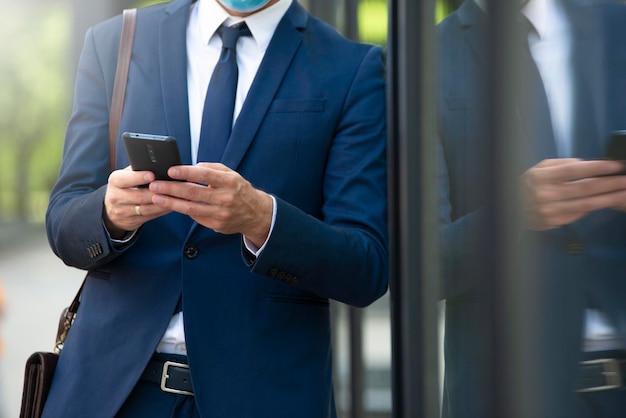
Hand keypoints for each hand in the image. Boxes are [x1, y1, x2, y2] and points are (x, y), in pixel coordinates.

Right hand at [103, 166, 170, 237]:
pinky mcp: (133, 221)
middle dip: (156, 192)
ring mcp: (124, 211)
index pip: (125, 179)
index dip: (139, 177)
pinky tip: (172, 205)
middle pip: (139, 196)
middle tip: (170, 187)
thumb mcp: (125, 176)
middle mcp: (116, 197)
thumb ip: (137, 170)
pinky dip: (162, 210)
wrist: (112, 210)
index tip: (152, 175)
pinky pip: (151, 216)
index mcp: (115, 181)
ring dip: (162, 203)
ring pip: (146, 208)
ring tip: (174, 197)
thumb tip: (157, 163)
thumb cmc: (124, 186)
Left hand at [149, 163, 273, 247]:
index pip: (204, 175)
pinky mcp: (216, 224)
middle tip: (155, 184)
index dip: (186, 172)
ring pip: (191, 207)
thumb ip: (212, 169)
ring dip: (171, 202)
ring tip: (156, 197)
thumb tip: (191, 168)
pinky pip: (195, 216)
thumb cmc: (239, 190)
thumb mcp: (231, 174)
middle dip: (171, 188)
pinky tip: (170, 205)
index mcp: (229, 182)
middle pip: (193, 192)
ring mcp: (221, 213)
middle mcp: (225, 198)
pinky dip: (181, 210)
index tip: (170, 170)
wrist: (256, 214)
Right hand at [521, 158, 625, 229]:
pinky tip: (603, 203)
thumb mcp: (537, 169)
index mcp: (540, 177)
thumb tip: (585, 165)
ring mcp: (549, 211)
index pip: (574, 170)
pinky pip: (577, 215)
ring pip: (585, 204)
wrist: (506, 211)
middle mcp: (545, 194)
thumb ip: (559, 165)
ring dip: (608, 198)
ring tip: (623, 193)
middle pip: (584, 188)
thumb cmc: (524, 186)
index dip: (597, 167)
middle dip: (609, 183)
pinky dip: (591, 209)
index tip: (615, 165)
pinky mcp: (552, 223)